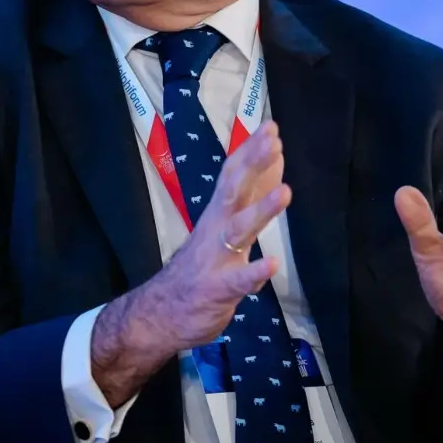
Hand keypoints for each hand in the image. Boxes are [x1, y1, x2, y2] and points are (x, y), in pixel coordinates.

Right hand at [140, 120, 290, 352]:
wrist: (157, 315)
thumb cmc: (198, 271)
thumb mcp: (222, 231)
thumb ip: (247, 203)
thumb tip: (272, 167)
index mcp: (216, 216)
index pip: (232, 176)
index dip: (250, 151)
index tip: (270, 127)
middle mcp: (214, 230)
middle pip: (234, 191)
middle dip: (254, 165)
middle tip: (273, 140)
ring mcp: (215, 259)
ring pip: (239, 230)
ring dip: (262, 210)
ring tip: (285, 192)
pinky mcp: (217, 290)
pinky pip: (237, 281)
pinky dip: (254, 272)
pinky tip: (272, 263)